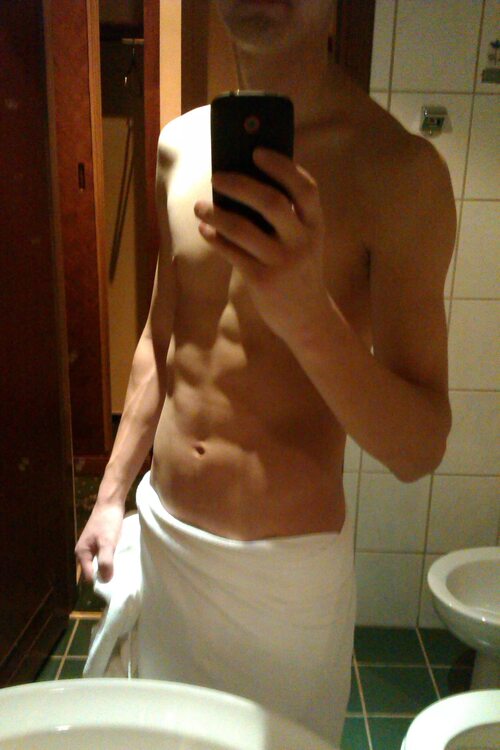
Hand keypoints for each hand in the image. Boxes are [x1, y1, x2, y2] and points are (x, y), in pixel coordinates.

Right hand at [74, 499, 124, 583]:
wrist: (110, 502)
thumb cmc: (107, 522)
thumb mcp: (107, 543)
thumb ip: (105, 561)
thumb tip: (105, 580)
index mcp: (82, 553)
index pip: (88, 576)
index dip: (99, 581)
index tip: (113, 584)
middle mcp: (84, 552)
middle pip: (93, 571)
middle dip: (104, 574)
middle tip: (119, 579)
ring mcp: (91, 547)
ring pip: (99, 563)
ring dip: (109, 566)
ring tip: (121, 570)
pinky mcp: (99, 542)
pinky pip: (104, 556)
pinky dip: (111, 558)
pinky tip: (120, 559)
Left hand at [193, 147, 330, 342]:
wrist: (307, 318)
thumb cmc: (299, 270)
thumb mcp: (304, 241)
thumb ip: (288, 216)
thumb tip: (245, 181)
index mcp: (316, 225)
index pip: (305, 188)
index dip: (281, 166)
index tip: (256, 151)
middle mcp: (302, 241)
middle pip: (271, 202)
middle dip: (239, 184)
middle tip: (216, 176)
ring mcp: (282, 262)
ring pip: (243, 228)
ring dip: (217, 213)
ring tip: (200, 206)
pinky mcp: (263, 280)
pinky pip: (232, 253)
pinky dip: (215, 238)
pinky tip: (206, 229)